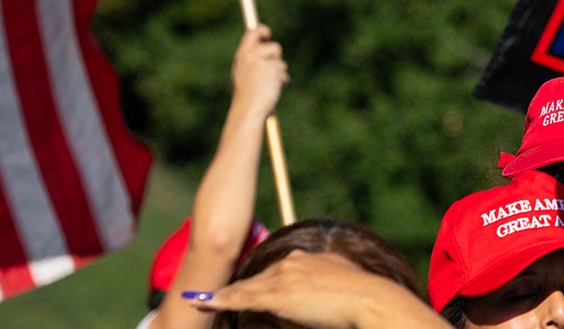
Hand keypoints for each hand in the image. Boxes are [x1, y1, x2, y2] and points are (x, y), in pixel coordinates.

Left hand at [184, 251, 446, 328]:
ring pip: (245, 289)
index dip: (260, 282)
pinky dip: (221, 301)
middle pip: (257, 278)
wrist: (367, 298)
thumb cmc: (363, 294)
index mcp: (306, 259)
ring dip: (221, 297)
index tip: (250, 289)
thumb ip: (331, 278)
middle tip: (213, 298)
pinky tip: (204, 304)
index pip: (276, 271)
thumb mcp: (343, 280)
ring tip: (196, 301)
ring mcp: (283, 278)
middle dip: (237, 290)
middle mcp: (292, 263)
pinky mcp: (278, 295)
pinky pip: (242, 299)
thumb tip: (330, 286)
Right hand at [231, 24, 287, 117]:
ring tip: (267, 85)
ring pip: (281, 63)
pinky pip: (283, 75)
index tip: (268, 34)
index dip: (262, 30)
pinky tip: (271, 90)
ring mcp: (264, 63)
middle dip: (277, 58)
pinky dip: (281, 82)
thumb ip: (251, 60)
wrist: (248, 108)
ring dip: (278, 74)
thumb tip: (264, 50)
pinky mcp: (274, 71)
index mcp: (242, 55)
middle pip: (275, 47)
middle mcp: (252, 55)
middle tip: (273, 69)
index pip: (253, 33)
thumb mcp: (243, 73)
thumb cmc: (244, 94)